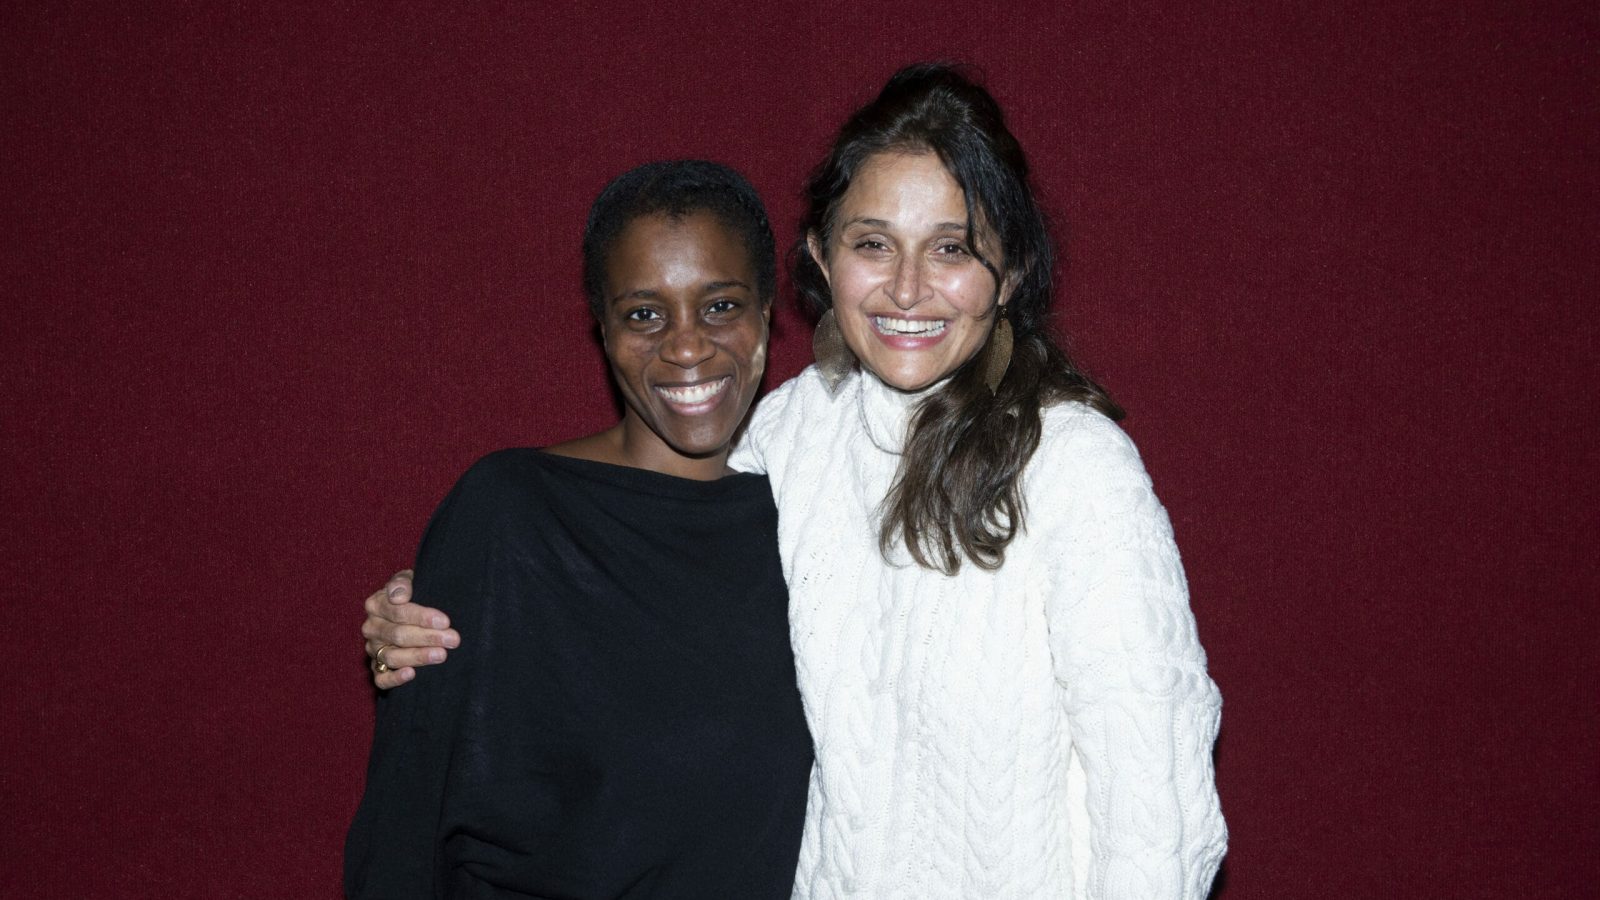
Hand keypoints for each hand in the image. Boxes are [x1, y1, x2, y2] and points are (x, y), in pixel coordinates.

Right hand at [361, 569, 460, 688]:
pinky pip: (381, 679)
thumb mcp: (410, 579)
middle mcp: (371, 628)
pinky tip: (412, 674)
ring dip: (418, 656)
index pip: (397, 612)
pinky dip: (394, 679)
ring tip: (441, 655)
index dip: (421, 617)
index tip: (445, 621)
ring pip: (392, 657)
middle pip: (398, 635)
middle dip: (427, 637)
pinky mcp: (377, 669)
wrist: (411, 610)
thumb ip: (403, 582)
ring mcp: (373, 650)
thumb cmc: (414, 593)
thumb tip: (399, 596)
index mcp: (375, 604)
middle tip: (452, 639)